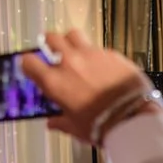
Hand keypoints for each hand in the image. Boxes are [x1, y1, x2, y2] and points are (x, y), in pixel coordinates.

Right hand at [21, 29, 156, 143]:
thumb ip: (61, 122)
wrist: (134, 119)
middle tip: (55, 53)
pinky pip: (99, 47)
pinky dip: (97, 55)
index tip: (34, 67)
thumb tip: (52, 123)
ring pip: (73, 34)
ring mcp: (91, 55)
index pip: (28, 61)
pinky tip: (103, 67)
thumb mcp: (76, 128)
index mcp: (55, 82)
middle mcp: (70, 63)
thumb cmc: (103, 127)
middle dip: (50, 44)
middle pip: (51, 38)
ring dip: (72, 41)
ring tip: (77, 52)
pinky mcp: (112, 54)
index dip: (29, 63)